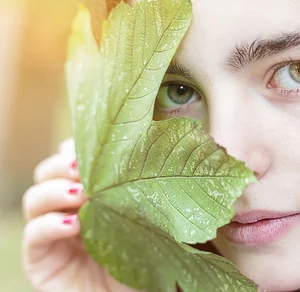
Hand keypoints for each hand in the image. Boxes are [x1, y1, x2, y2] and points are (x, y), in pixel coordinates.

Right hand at [22, 138, 139, 291]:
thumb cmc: (149, 259)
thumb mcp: (149, 218)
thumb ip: (143, 191)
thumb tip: (158, 154)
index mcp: (93, 192)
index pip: (72, 159)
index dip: (78, 149)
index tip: (98, 148)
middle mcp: (68, 207)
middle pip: (47, 172)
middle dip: (63, 165)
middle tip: (86, 170)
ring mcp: (52, 233)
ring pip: (34, 199)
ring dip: (55, 190)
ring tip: (83, 194)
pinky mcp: (41, 260)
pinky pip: (33, 235)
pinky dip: (48, 225)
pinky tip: (73, 224)